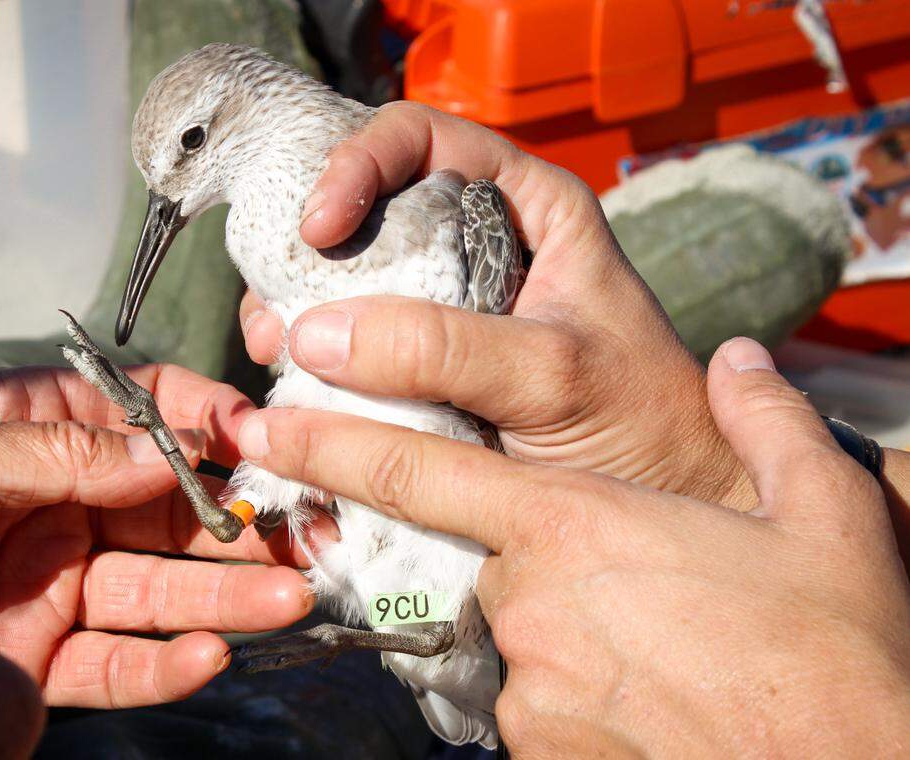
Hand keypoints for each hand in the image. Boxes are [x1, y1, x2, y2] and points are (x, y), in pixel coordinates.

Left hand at [0, 364, 316, 709]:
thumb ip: (63, 448)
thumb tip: (159, 454)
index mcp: (45, 434)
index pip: (145, 412)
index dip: (204, 419)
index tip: (258, 436)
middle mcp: (64, 505)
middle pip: (172, 508)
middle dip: (238, 519)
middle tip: (296, 533)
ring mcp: (59, 580)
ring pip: (160, 589)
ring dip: (226, 594)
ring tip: (285, 596)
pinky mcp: (48, 651)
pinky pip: (118, 661)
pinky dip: (166, 664)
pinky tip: (209, 655)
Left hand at [230, 336, 909, 754]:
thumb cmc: (836, 653)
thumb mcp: (825, 515)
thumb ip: (766, 423)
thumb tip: (741, 362)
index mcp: (571, 526)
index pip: (415, 468)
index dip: (329, 441)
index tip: (267, 426)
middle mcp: (528, 604)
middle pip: (491, 558)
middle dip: (539, 561)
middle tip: (635, 590)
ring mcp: (528, 686)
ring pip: (519, 633)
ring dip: (573, 632)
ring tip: (666, 652)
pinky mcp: (537, 752)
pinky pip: (538, 701)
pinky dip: (581, 692)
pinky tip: (656, 701)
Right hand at [240, 102, 753, 508]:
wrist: (659, 500)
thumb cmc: (637, 421)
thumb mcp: (551, 373)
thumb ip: (446, 348)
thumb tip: (317, 334)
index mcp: (523, 204)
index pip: (421, 140)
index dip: (358, 164)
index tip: (320, 227)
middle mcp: (475, 241)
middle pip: (366, 211)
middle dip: (309, 254)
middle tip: (278, 315)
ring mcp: (443, 305)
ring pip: (348, 280)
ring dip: (300, 311)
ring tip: (275, 353)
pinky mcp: (420, 364)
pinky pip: (351, 345)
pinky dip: (314, 363)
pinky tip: (296, 386)